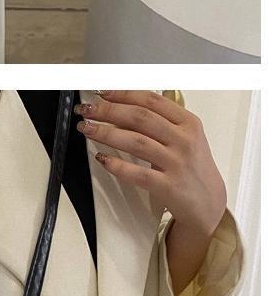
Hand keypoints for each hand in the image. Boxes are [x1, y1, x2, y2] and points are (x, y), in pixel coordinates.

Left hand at [78, 92, 226, 293]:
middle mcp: (183, 140)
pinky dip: (117, 164)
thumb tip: (126, 105)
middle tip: (88, 110)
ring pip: (136, 141)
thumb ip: (164, 120)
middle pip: (140, 117)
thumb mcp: (188, 137)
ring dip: (107, 133)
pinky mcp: (168, 186)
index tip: (103, 92)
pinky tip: (102, 158)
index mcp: (188, 123)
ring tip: (87, 129)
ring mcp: (176, 163)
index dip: (124, 94)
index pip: (152, 100)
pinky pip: (137, 173)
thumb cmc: (193, 168)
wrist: (208, 203)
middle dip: (109, 110)